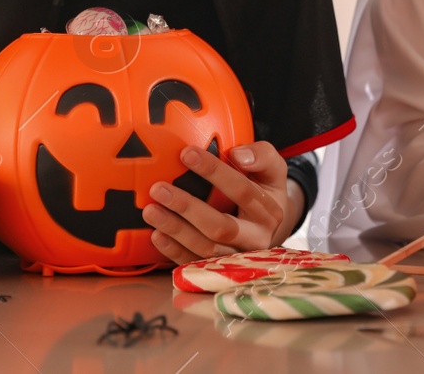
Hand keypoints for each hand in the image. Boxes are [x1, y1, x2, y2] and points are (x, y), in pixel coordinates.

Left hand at [141, 141, 301, 262]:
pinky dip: (173, 251)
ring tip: (151, 210)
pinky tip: (156, 235)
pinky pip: (194, 263)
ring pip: (205, 248)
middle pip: (221, 227)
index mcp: (270, 211)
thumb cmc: (263, 188)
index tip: (186, 154)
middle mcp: (256, 239)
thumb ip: (261, 156)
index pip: (241, 190)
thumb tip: (238, 155)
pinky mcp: (218, 269)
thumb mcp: (272, 168)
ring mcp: (237, 257)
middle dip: (188, 207)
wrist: (266, 226)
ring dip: (175, 230)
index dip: (214, 172)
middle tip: (159, 189)